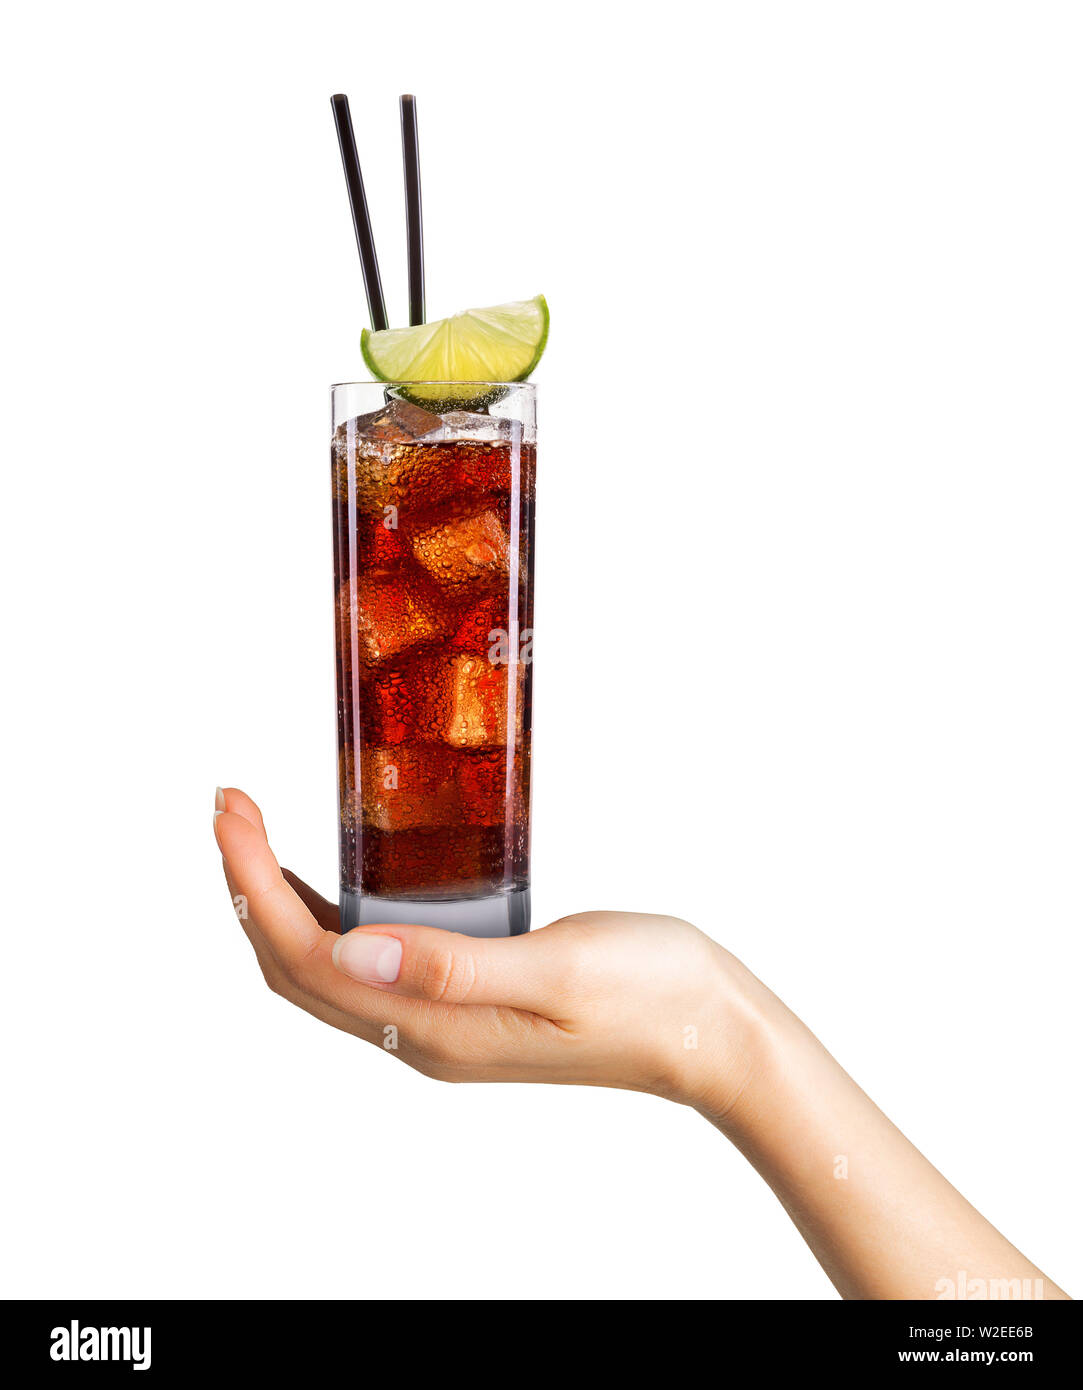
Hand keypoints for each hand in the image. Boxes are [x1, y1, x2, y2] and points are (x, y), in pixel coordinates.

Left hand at [214, 786, 761, 1110]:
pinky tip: (335, 880)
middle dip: (247, 889)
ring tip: (260, 834)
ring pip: (327, 970)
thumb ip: (453, 966)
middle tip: (232, 808)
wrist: (711, 1034)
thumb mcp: (557, 969)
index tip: (232, 814)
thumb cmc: (651, 996)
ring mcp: (442, 1023)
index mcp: (435, 1026)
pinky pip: (368, 965)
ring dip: (278, 904)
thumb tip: (349, 949)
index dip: (252, 887)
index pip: (306, 959)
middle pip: (297, 969)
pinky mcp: (466, 1002)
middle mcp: (424, 1032)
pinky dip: (329, 918)